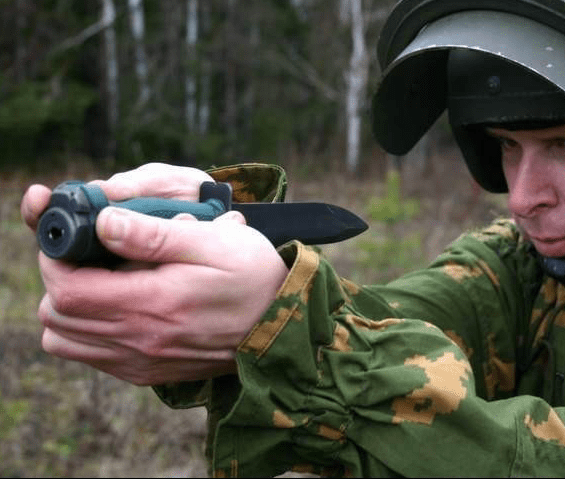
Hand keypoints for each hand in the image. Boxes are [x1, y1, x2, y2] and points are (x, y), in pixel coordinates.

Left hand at [22, 163, 288, 384]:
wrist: (284, 324)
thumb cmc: (253, 275)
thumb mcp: (214, 241)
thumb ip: (154, 234)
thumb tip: (103, 223)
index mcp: (153, 304)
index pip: (67, 290)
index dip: (55, 259)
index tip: (71, 238)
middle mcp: (140, 341)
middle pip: (57, 317)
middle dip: (60, 279)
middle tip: (88, 254)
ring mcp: (143, 362)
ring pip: (66, 341)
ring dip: (70, 307)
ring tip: (101, 280)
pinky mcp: (150, 372)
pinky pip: (93, 356)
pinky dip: (89, 330)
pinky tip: (121, 304)